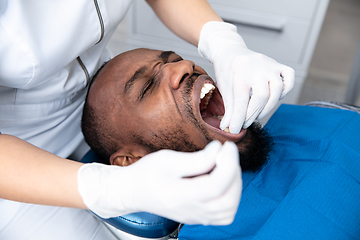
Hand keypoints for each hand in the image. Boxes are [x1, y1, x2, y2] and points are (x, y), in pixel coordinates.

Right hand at [78, 141, 241, 224]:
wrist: (133, 191)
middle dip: (233, 173)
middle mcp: (190, 211)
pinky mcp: (198, 217)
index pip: (217, 185)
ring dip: (234, 185)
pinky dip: (230, 197)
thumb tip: (219, 151)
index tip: (227, 146)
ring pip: (229, 209)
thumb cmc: (146, 174)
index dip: (228, 163)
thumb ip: (196, 159)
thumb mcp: (167, 160)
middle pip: (228, 200)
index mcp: (180, 196)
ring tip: (224, 166)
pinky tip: (222, 180)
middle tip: (225, 154)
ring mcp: (195, 217)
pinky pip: (224, 214)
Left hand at [198, 21, 294, 132]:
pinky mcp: (278, 65)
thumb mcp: (224, 89)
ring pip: (277, 89)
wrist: (231, 52)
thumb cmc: (227, 72)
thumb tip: (228, 129)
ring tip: (256, 114)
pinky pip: (289, 79)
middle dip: (253, 114)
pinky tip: (272, 99)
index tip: (234, 129)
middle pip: (261, 95)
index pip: (241, 97)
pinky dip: (285, 91)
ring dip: (267, 107)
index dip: (238, 116)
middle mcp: (256, 66)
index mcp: (239, 70)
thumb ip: (229, 109)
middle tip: (245, 123)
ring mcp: (269, 65)